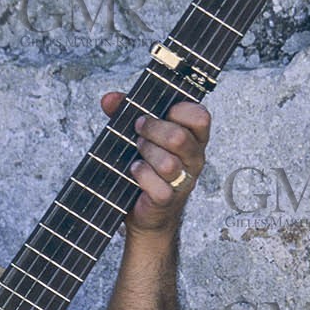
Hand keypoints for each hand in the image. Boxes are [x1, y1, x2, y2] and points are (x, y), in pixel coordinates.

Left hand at [101, 92, 210, 233]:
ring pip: (168, 163)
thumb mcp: (139, 134)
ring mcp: (183, 181)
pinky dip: (142, 175)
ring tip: (137, 152)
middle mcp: (194, 159)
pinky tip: (135, 170)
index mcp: (194, 138)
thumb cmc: (147, 165)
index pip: (200, 117)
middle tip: (138, 131)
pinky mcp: (168, 199)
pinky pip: (158, 185)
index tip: (160, 112)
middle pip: (179, 138)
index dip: (179, 110)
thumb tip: (109, 99)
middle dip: (152, 130)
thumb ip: (126, 112)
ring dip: (146, 153)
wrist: (145, 210)